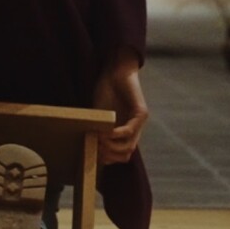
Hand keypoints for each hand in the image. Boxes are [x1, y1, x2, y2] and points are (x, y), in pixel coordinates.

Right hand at [92, 48, 148, 165]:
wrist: (115, 70)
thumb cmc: (105, 90)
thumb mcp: (98, 115)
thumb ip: (97, 130)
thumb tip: (87, 150)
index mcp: (125, 132)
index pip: (120, 156)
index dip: (106, 158)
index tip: (92, 151)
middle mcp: (134, 131)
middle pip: (125, 156)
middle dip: (107, 155)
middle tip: (95, 146)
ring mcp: (139, 123)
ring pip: (128, 148)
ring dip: (110, 146)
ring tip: (98, 138)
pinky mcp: (141, 114)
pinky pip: (129, 132)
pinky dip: (115, 135)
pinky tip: (105, 131)